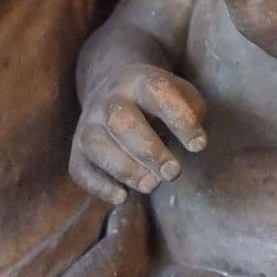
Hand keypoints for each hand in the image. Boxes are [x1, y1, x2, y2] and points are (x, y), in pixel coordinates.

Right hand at [69, 63, 205, 204]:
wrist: (112, 85)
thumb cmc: (157, 99)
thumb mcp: (180, 93)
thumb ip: (192, 111)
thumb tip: (194, 143)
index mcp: (139, 80)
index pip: (156, 92)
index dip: (179, 118)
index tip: (198, 145)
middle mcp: (109, 99)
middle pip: (120, 119)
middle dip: (148, 150)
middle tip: (173, 173)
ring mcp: (89, 123)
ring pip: (96, 144)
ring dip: (124, 169)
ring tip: (151, 185)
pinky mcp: (77, 149)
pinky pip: (80, 168)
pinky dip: (98, 185)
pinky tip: (122, 197)